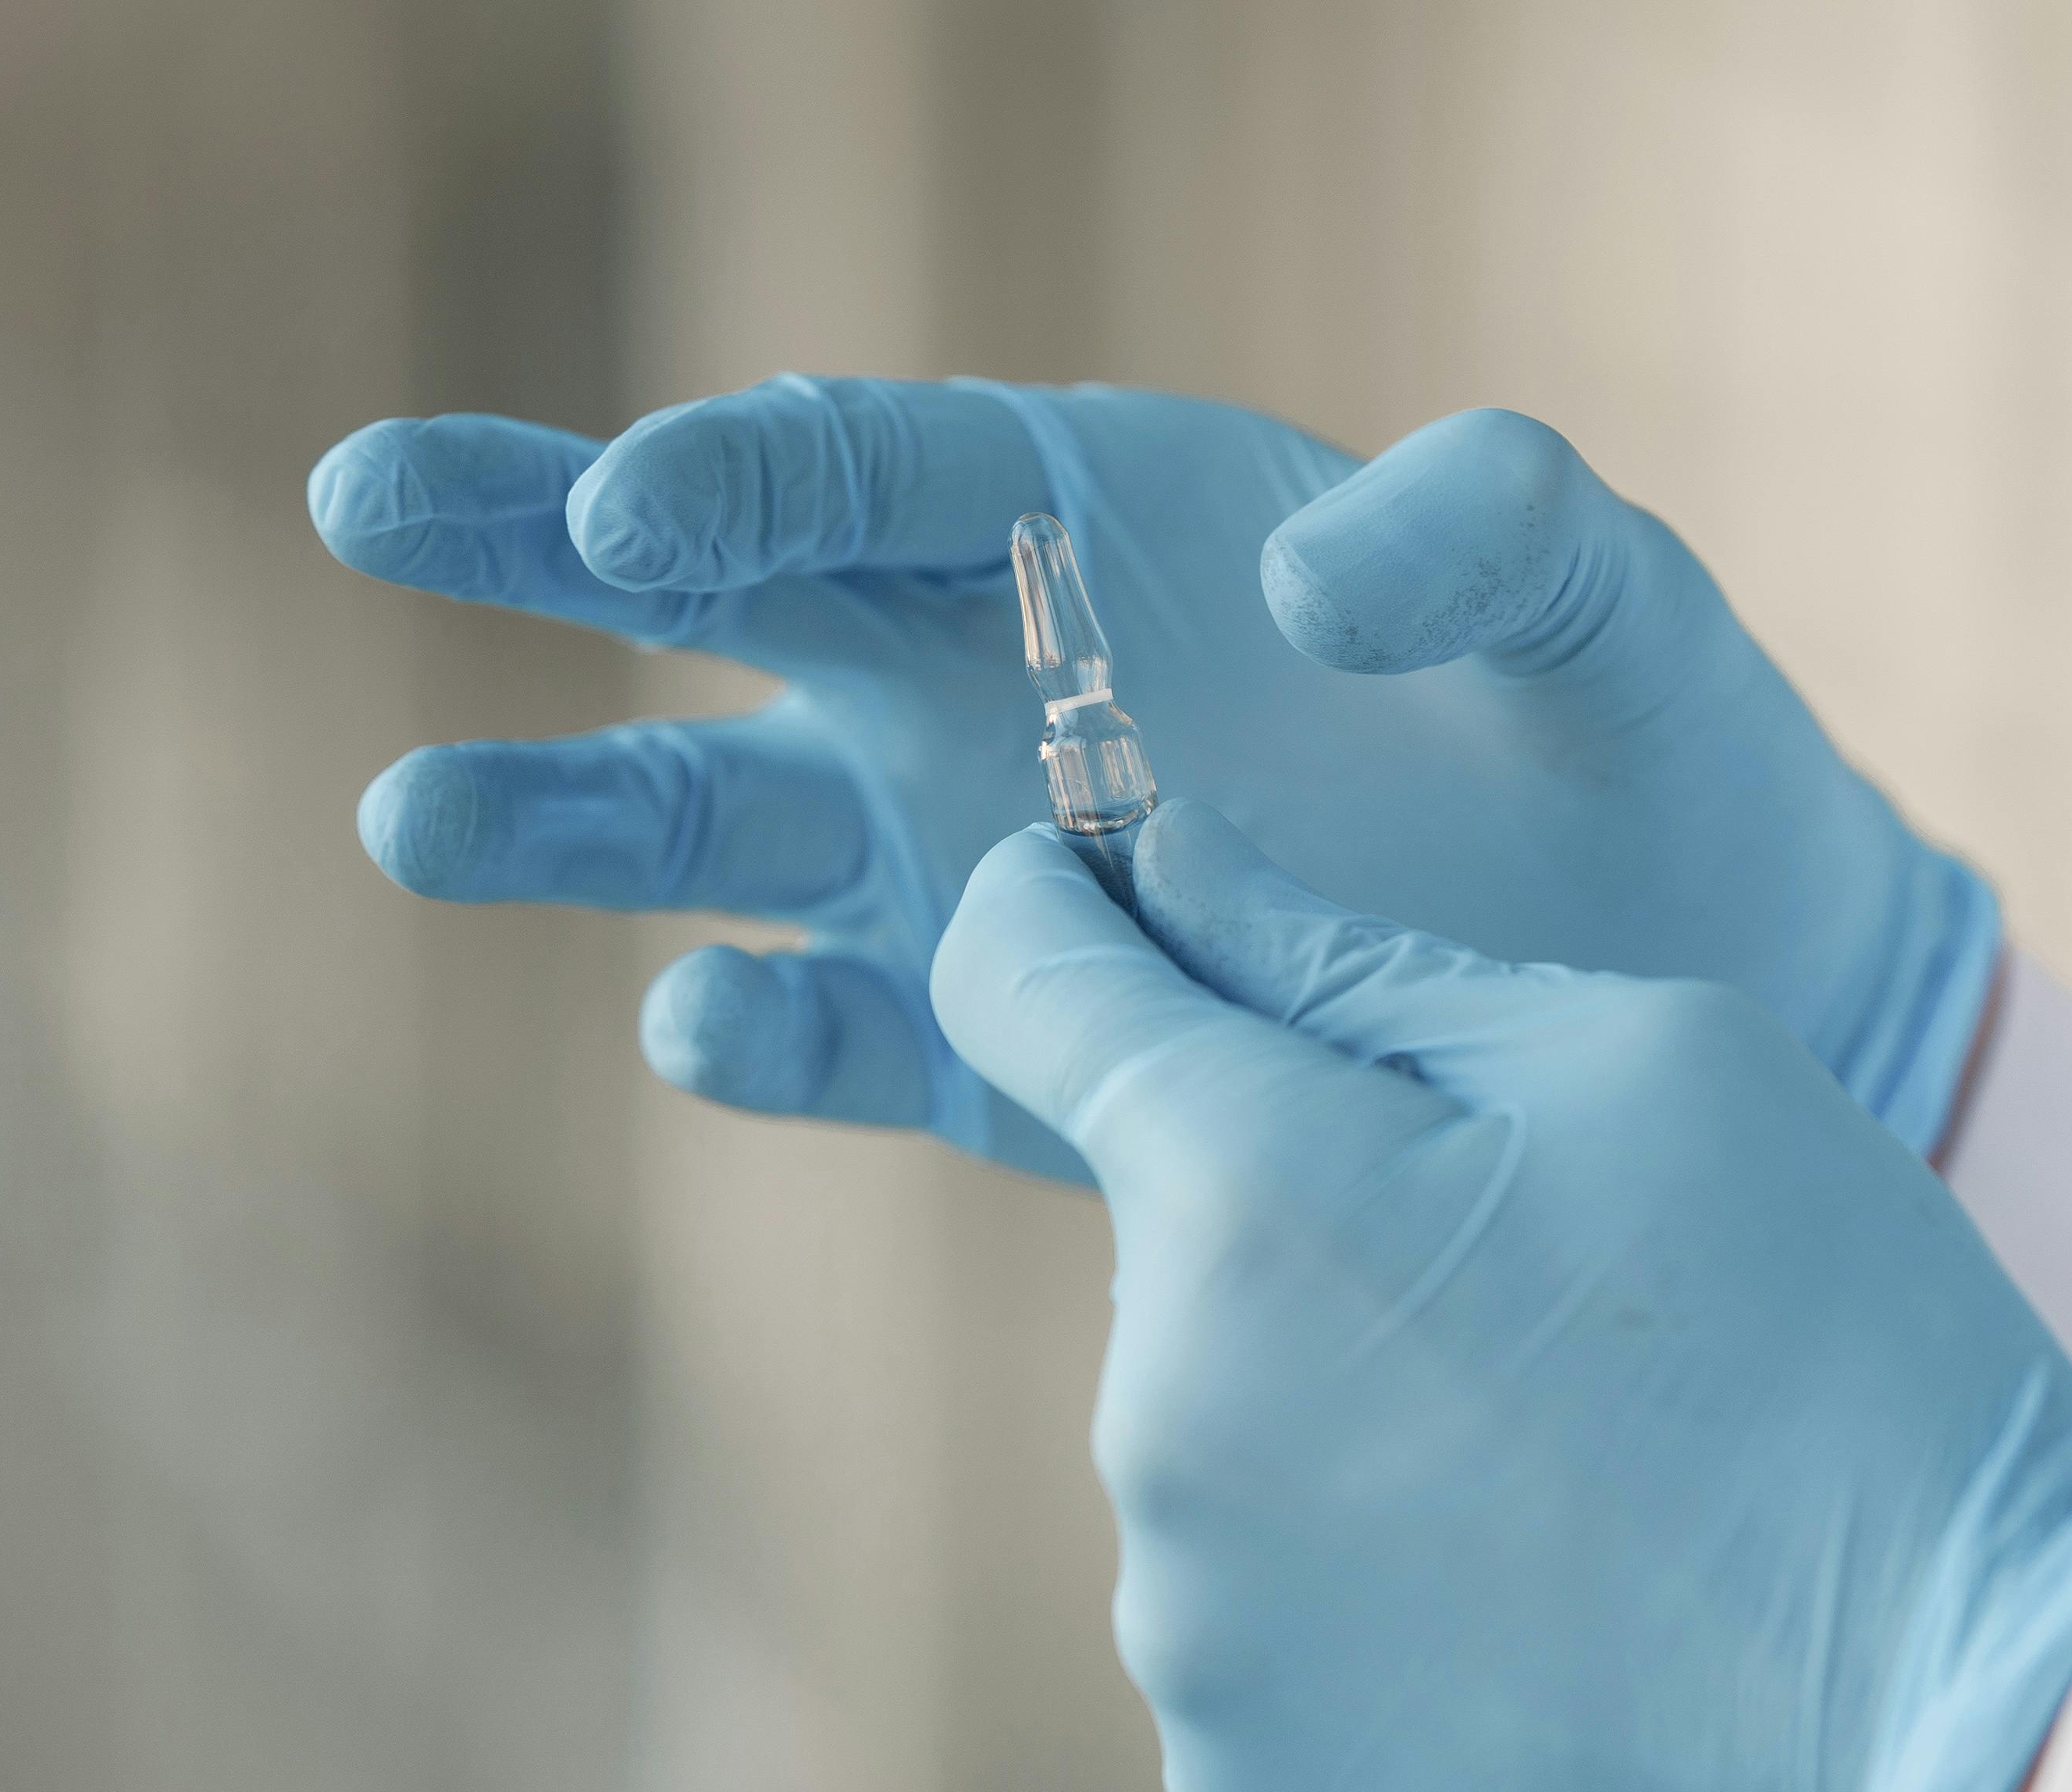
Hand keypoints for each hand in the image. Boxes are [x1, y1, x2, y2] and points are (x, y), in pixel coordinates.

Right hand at [310, 376, 2000, 1183]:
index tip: (638, 512)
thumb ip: (1493, 526)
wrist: (1709, 983)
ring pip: (736, 827)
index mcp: (1110, 524)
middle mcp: (1007, 680)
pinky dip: (772, 1034)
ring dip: (579, 817)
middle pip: (734, 595)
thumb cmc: (1659, 746)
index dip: (747, 467)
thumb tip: (1298, 579)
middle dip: (545, 542)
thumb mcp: (1610, 600)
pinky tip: (701, 1027)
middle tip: (362, 495)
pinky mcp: (1035, 1050)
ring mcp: (1000, 870)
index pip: (879, 462)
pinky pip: (867, 1034)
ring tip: (418, 816)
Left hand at [927, 801, 2071, 1791]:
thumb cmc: (1838, 1346)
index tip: (1115, 901)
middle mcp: (1155, 1420)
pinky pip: (1259, 1623)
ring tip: (1577, 1471)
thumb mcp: (1651, 1060)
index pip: (1021, 983)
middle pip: (1168, 1236)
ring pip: (1216, 1435)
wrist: (1972, 1727)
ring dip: (1340, 1410)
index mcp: (1244, 1195)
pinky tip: (1548, 1611)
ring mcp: (1189, 1635)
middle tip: (1549, 1272)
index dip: (1060, 912)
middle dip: (1306, 1209)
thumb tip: (1163, 877)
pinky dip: (1367, 1594)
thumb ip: (1353, 957)